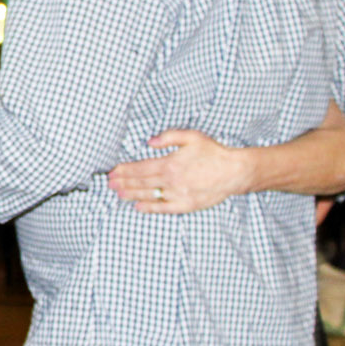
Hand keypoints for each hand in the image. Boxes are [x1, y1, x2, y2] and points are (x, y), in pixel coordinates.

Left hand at [107, 129, 252, 213]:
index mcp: (170, 163)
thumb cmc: (213, 152)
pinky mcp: (186, 205)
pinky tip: (138, 207)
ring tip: (118, 194)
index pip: (140, 168)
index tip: (113, 172)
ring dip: (131, 195)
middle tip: (109, 184)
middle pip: (141, 182)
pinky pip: (163, 208)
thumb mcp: (191, 137)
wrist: (235, 171)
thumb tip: (149, 142)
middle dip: (123, 182)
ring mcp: (178, 194)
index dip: (124, 171)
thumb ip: (168, 137)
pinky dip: (149, 208)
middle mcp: (171, 180)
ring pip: (149, 195)